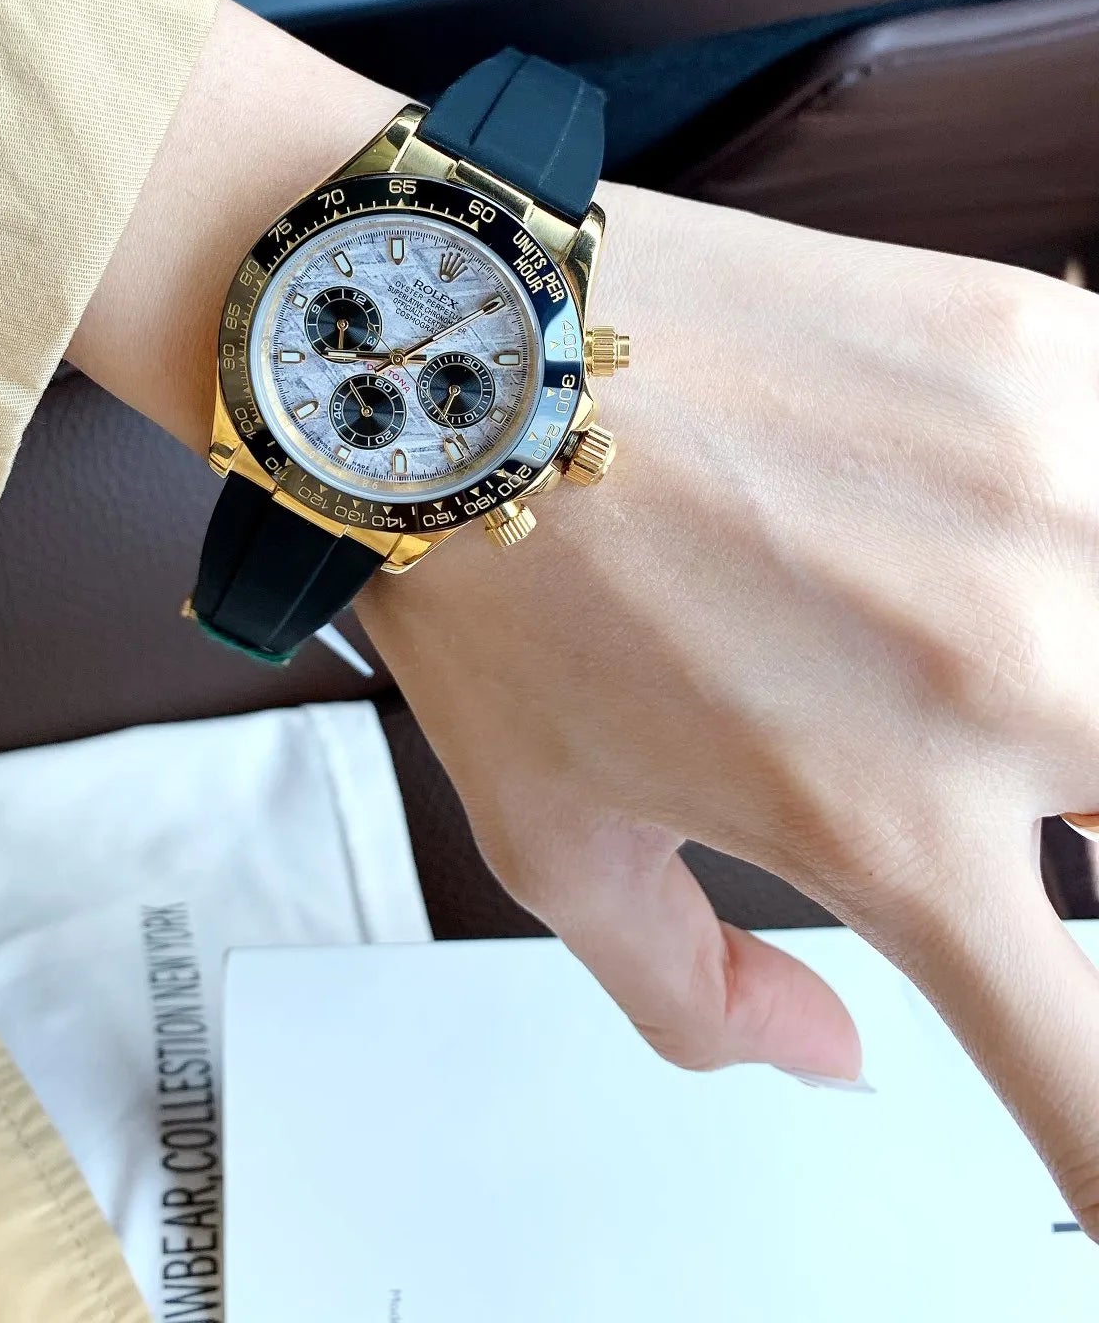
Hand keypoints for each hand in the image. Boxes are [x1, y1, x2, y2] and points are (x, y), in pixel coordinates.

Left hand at [359, 182, 1098, 1234]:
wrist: (454, 344)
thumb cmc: (487, 573)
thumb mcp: (552, 843)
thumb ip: (700, 1000)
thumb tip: (829, 1053)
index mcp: (891, 831)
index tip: (1094, 1145)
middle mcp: (1004, 675)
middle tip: (1005, 789)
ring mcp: (1048, 500)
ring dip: (1095, 688)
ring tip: (1002, 661)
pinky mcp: (1039, 353)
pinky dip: (1090, 531)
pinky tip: (1015, 531)